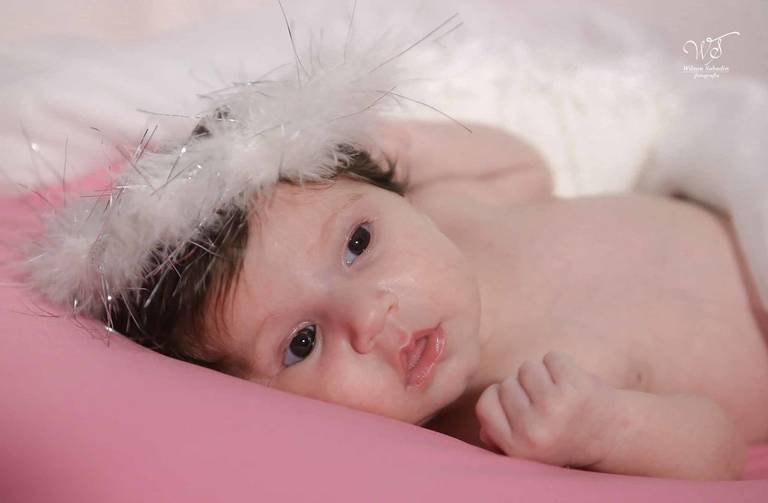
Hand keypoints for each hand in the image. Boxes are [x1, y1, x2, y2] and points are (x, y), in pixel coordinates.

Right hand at [475, 351, 621, 467]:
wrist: (615, 435)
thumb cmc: (564, 436)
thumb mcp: (530, 448)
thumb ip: (501, 438)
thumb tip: (483, 430)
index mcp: (517, 447)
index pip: (485, 404)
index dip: (499, 398)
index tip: (519, 404)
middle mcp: (533, 430)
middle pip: (506, 384)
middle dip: (523, 388)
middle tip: (546, 404)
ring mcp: (554, 407)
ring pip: (527, 368)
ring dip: (541, 374)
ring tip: (559, 392)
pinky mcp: (575, 387)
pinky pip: (551, 357)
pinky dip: (560, 364)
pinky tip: (573, 383)